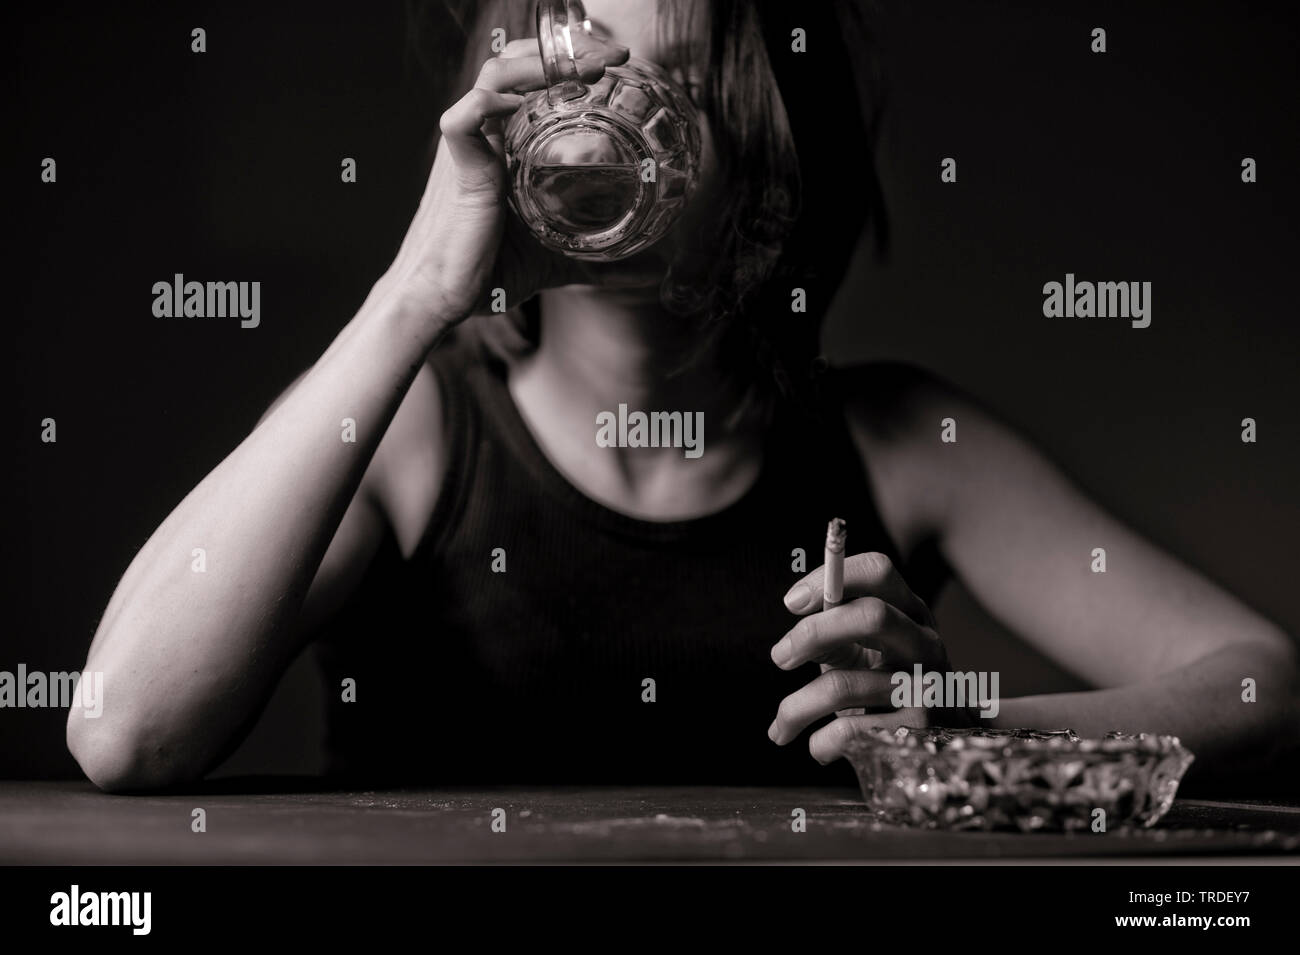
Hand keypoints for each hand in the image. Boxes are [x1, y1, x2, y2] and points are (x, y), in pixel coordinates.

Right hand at [380, 37, 629, 338]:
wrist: (442, 298)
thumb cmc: (487, 273)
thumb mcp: (557, 262)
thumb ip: (602, 263)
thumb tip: (654, 271)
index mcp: (504, 147)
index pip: (529, 81)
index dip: (565, 63)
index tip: (613, 65)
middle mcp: (486, 139)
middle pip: (515, 64)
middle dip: (563, 52)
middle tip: (612, 59)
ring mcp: (470, 151)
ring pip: (493, 77)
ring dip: (538, 64)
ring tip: (586, 70)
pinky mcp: (459, 172)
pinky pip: (463, 120)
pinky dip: (489, 104)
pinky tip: (520, 104)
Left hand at [766, 552, 975, 764]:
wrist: (936, 744)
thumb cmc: (884, 687)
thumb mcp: (861, 652)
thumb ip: (832, 635)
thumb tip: (793, 643)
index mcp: (909, 612)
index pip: (878, 571)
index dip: (829, 578)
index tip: (792, 602)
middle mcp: (925, 643)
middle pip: (872, 616)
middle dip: (813, 633)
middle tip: (779, 656)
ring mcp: (927, 687)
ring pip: (843, 685)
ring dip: (796, 708)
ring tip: (780, 727)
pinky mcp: (920, 730)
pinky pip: (850, 731)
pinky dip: (820, 742)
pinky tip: (817, 746)